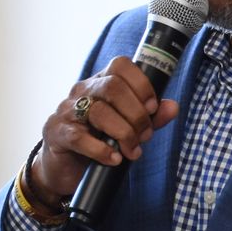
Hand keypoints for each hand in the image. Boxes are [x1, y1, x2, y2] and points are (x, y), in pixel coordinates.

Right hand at [27, 57, 181, 206]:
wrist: (65, 165)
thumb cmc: (99, 139)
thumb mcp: (128, 126)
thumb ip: (151, 117)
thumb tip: (173, 107)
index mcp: (101, 83)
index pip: (121, 65)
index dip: (142, 84)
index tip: (153, 108)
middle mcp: (83, 91)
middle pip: (113, 87)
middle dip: (137, 114)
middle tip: (145, 136)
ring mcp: (68, 111)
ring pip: (99, 112)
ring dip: (124, 134)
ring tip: (133, 151)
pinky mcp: (58, 133)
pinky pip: (80, 138)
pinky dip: (102, 150)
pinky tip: (114, 159)